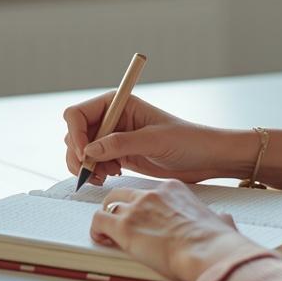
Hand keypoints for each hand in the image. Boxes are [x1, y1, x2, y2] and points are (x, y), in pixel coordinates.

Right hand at [63, 93, 248, 185]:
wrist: (207, 158)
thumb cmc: (189, 140)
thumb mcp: (155, 140)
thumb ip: (122, 143)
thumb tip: (90, 150)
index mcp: (119, 103)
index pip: (78, 113)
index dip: (76, 134)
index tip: (85, 154)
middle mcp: (113, 118)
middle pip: (75, 133)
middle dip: (78, 154)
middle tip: (92, 171)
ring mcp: (114, 137)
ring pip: (81, 150)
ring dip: (85, 166)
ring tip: (104, 177)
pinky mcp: (119, 155)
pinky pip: (93, 162)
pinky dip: (94, 172)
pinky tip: (109, 177)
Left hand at [90, 179, 268, 280]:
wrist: (208, 251)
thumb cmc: (215, 241)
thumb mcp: (219, 220)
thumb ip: (217, 217)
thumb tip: (223, 220)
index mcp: (173, 189)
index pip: (148, 191)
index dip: (141, 205)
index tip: (142, 217)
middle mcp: (152, 193)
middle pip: (124, 193)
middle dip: (118, 207)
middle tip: (118, 222)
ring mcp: (136, 208)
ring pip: (108, 205)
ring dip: (106, 219)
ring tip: (107, 233)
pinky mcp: (124, 226)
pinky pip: (98, 221)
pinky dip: (96, 230)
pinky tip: (102, 240)